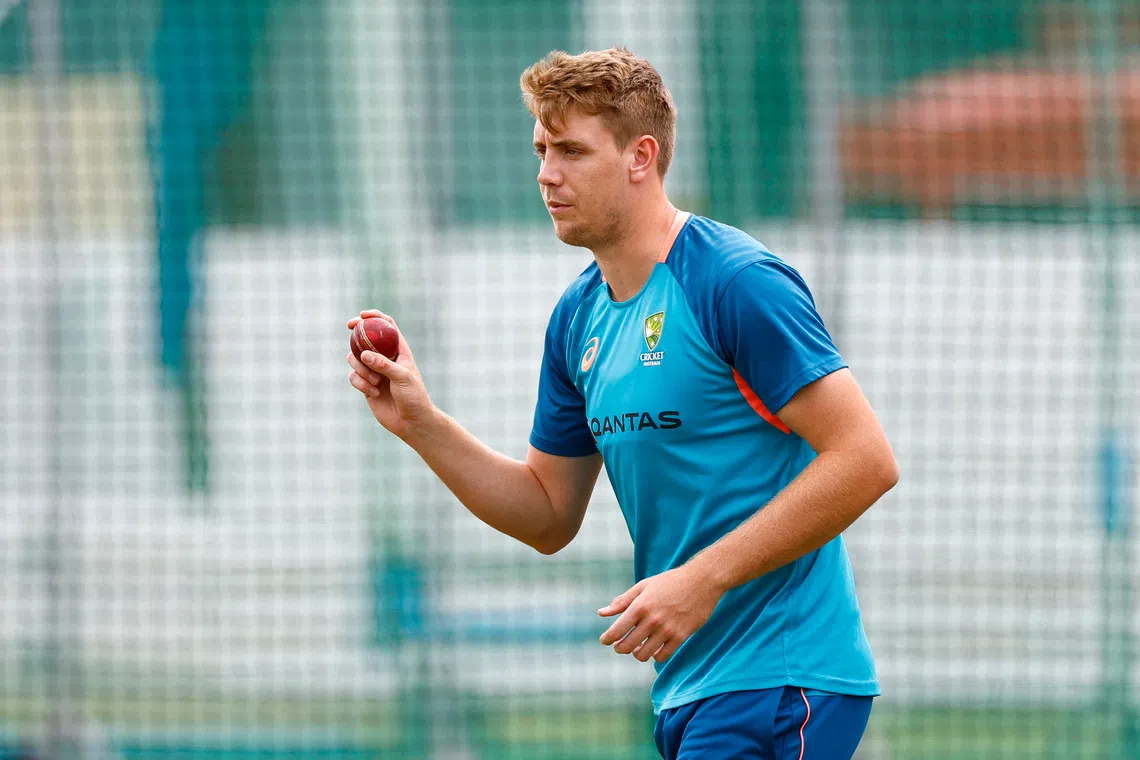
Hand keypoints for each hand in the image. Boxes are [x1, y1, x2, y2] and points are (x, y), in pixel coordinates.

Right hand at [346, 310, 433, 438]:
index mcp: (399, 350)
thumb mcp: (403, 378)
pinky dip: (360, 384)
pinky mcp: (366, 385)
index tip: (361, 316)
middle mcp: (385, 358)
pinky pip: (354, 377)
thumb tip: (364, 354)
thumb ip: (384, 365)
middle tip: (350, 330)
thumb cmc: (414, 397)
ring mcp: (374, 371)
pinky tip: (373, 393)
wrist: (411, 422)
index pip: (387, 326)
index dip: (374, 317)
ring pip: (355, 359)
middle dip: (355, 335)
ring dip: (361, 369)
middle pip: (365, 339)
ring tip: (375, 383)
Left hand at [598, 565, 723, 662]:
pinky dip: (655, 655)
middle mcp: (652, 619)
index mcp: (640, 605)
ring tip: (637, 647)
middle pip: (627, 646)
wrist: (702, 581)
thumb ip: (622, 601)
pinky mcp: (681, 636)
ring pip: (643, 655)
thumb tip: (601, 613)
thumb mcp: (643, 587)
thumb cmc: (670, 582)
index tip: (605, 640)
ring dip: (637, 653)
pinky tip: (654, 648)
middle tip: (619, 645)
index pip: (616, 631)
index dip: (607, 639)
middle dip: (619, 648)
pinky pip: (662, 656)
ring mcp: (667, 629)